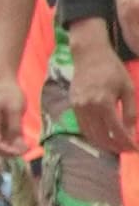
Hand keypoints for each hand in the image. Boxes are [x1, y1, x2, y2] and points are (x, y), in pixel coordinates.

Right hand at [0, 72, 34, 160]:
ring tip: (24, 149)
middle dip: (8, 152)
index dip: (6, 150)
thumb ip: (14, 126)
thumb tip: (16, 142)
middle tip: (24, 153)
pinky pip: (3, 138)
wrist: (5, 82)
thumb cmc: (9, 93)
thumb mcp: (14, 109)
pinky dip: (12, 143)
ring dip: (10, 149)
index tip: (20, 152)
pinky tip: (22, 143)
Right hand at [80, 35, 134, 156]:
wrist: (89, 55)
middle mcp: (88, 107)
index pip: (117, 131)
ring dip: (103, 144)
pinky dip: (93, 135)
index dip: (127, 143)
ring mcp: (78, 107)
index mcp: (104, 103)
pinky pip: (83, 126)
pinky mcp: (73, 105)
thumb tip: (130, 133)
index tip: (135, 150)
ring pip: (89, 134)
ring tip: (116, 147)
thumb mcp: (128, 89)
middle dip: (115, 147)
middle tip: (127, 150)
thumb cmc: (113, 70)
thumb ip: (130, 112)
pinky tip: (103, 136)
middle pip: (101, 137)